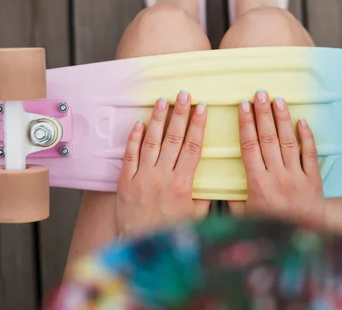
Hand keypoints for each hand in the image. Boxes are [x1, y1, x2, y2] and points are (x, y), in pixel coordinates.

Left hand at [116, 91, 209, 238]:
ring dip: (158, 119)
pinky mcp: (126, 181)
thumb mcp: (195, 216)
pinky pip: (130, 155)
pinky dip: (134, 138)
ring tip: (162, 101)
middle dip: (180, 114)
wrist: (141, 246)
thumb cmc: (171, 231)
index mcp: (183, 183)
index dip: (198, 125)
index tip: (202, 107)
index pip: (193, 147)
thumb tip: (214, 178)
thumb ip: (205, 195)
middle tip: (184, 95)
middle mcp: (163, 176)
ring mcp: (143, 177)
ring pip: (151, 142)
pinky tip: (139, 123)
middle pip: (174, 138)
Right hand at [229, 89, 323, 226]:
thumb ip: (231, 199)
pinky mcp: (313, 179)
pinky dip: (306, 137)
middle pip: (268, 139)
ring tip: (277, 99)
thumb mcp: (243, 217)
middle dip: (262, 114)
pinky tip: (301, 121)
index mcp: (257, 184)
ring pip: (288, 142)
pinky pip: (310, 154)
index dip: (245, 124)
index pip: (249, 147)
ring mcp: (297, 176)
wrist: (303, 240)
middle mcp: (277, 176)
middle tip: (259, 93)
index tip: (242, 106)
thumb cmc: (269, 229)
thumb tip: (216, 183)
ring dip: (282, 119)